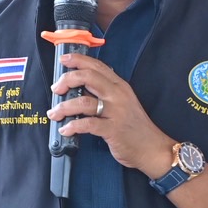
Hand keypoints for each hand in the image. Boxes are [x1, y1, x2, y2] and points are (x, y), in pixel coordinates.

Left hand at [49, 53, 174, 176]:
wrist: (152, 148)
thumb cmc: (134, 126)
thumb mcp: (122, 103)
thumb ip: (103, 93)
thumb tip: (78, 88)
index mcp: (119, 86)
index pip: (97, 66)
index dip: (78, 60)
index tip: (64, 59)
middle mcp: (118, 95)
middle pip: (88, 77)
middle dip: (67, 80)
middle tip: (56, 89)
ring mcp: (116, 112)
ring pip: (84, 101)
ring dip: (64, 107)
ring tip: (55, 113)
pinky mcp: (113, 129)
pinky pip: (88, 124)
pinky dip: (73, 126)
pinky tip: (66, 129)